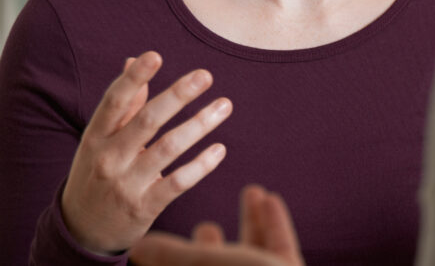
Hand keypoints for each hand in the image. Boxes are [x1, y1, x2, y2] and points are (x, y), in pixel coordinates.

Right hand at [61, 51, 232, 254]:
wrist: (81, 229)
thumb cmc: (97, 171)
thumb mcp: (100, 139)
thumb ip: (123, 104)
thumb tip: (133, 59)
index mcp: (96, 136)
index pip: (114, 102)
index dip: (133, 78)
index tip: (155, 55)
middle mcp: (109, 158)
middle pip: (147, 121)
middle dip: (177, 96)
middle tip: (205, 75)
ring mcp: (126, 183)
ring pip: (168, 148)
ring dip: (200, 124)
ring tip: (225, 104)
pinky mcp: (144, 206)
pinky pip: (178, 182)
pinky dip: (201, 165)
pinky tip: (220, 148)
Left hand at [130, 185, 304, 265]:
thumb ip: (170, 256)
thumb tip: (139, 248)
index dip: (167, 259)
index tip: (159, 241)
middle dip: (211, 245)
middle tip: (205, 226)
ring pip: (252, 254)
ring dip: (250, 221)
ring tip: (250, 192)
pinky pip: (279, 246)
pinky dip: (274, 222)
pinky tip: (270, 198)